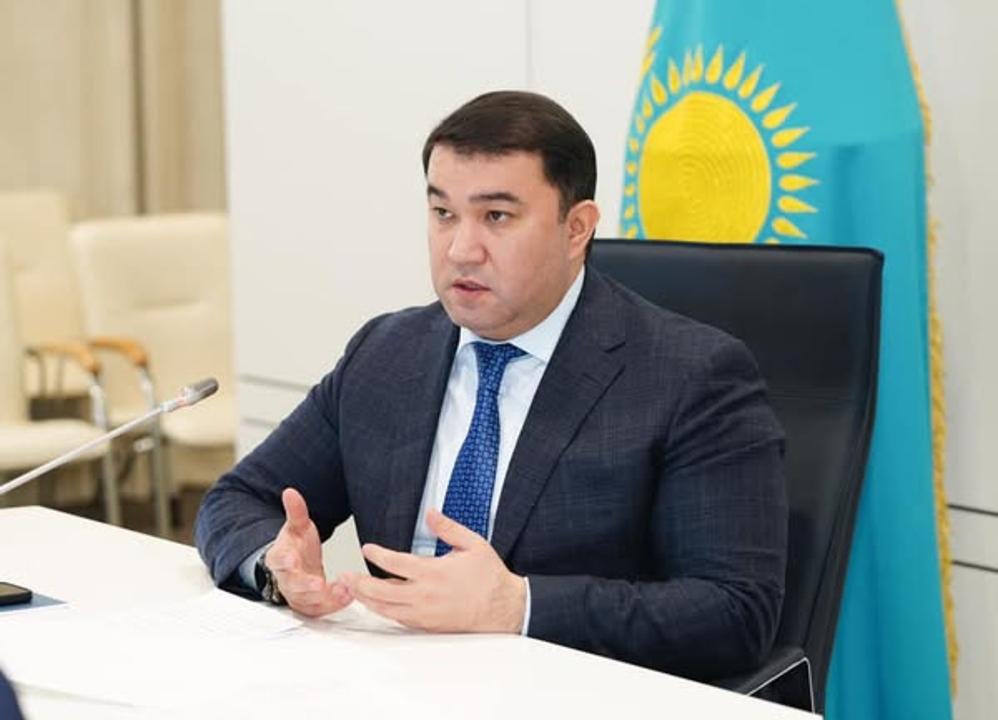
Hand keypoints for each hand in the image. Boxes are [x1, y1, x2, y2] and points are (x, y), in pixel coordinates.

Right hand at [265, 488, 350, 616]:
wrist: (296, 565)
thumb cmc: (296, 546)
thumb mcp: (297, 527)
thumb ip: (296, 512)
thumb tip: (290, 492)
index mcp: (279, 558)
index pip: (277, 560)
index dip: (283, 560)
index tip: (291, 558)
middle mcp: (286, 579)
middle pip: (291, 585)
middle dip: (305, 585)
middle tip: (319, 585)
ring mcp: (297, 594)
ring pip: (307, 601)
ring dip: (325, 598)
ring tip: (343, 591)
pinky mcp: (309, 605)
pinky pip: (319, 609)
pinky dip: (333, 605)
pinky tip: (348, 597)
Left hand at [341, 509, 526, 632]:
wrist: (504, 608)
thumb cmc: (489, 576)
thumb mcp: (473, 543)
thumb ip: (448, 528)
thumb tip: (430, 513)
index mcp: (434, 573)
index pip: (396, 563)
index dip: (377, 555)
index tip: (367, 548)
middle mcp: (425, 595)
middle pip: (382, 591)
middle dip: (360, 583)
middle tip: (345, 576)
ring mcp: (425, 613)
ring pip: (387, 609)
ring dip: (367, 599)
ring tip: (352, 590)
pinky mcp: (428, 625)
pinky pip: (399, 619)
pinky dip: (384, 611)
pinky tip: (376, 604)